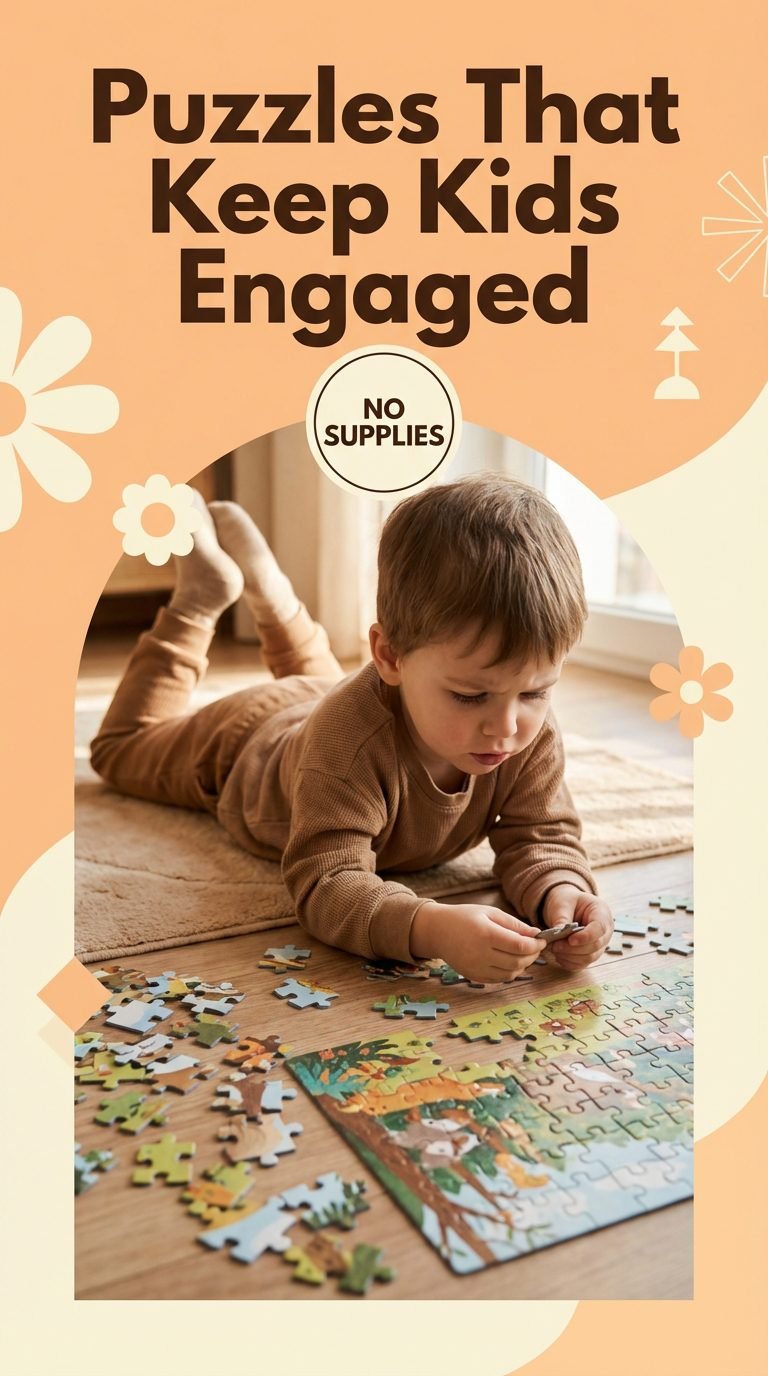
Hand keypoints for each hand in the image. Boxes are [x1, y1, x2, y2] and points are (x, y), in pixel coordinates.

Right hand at [410, 901, 545, 983]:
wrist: (437, 931)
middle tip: (535, 947)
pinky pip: (499, 979)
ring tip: (523, 953)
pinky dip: (510, 972)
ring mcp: (476, 968)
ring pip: (510, 974)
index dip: (535, 945)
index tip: (542, 940)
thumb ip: (514, 924)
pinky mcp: (474, 977)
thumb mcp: (490, 912)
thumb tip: (536, 934)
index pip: (519, 945)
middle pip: (517, 962)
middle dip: (532, 955)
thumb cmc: (465, 917)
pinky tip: (510, 960)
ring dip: (523, 965)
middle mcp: (480, 954)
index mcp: (486, 934)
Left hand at [541, 884, 613, 970]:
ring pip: (589, 958)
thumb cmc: (566, 901)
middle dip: (574, 949)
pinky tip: (558, 955)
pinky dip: (569, 962)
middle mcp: (604, 931)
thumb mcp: (562, 903)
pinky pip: (582, 964)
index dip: (586, 937)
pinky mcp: (590, 954)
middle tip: (555, 945)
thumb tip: (557, 934)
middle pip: (595, 946)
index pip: (600, 928)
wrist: (565, 906)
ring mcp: (599, 944)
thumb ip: (562, 918)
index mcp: (602, 913)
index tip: (570, 940)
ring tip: (554, 949)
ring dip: (570, 957)